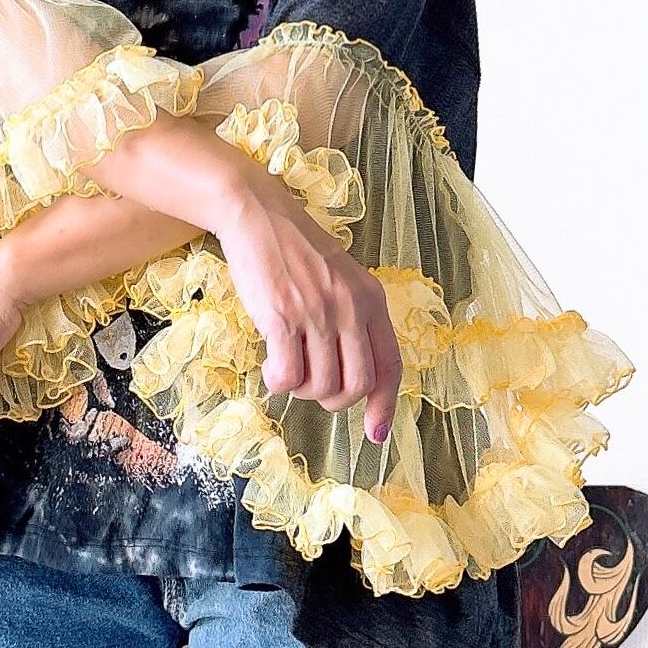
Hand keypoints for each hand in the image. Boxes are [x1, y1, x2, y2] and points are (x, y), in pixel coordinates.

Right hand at [215, 178, 401, 443]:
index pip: (389, 366)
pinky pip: (288, 375)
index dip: (384, 406)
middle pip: (356, 385)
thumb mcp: (341, 278)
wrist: (257, 214)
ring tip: (287, 368)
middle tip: (313, 386)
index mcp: (371, 300)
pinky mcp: (282, 317)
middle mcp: (350, 308)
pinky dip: (279, 382)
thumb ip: (352, 318)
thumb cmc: (295, 249)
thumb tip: (353, 373)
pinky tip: (270, 367)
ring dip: (302, 390)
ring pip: (321, 385)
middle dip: (333, 399)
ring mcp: (317, 313)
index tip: (375, 433)